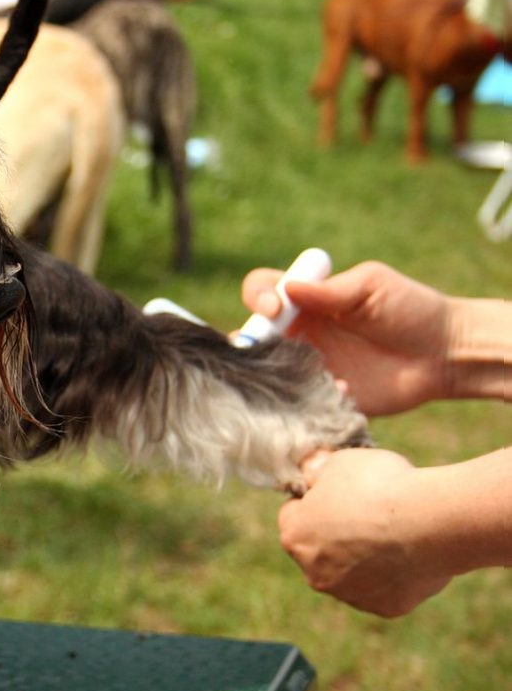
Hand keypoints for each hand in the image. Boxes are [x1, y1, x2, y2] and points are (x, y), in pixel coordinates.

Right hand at [241, 261, 452, 415]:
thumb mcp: (372, 286)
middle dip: (249, 342)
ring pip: (264, 374)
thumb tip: (287, 289)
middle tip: (273, 348)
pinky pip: (296, 404)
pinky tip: (344, 390)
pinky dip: (310, 398)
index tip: (275, 307)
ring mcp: (304, 370)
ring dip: (277, 373)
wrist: (442, 354)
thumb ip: (331, 290)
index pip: (261, 291)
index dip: (258, 297)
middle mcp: (296, 335)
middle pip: (249, 336)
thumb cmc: (410, 308)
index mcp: (303, 301)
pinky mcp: (319, 400)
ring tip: (314, 371)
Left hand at [278, 449, 452, 616]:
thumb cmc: (380, 486)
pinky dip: (396, 575)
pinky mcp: (386, 607)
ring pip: (353, 574)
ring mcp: (350, 594)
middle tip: (370, 513)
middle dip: (339, 534)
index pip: (295, 517)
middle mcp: (315, 573)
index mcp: (295, 536)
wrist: (430, 520)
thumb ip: (319, 470)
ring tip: (396, 533)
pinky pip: (387, 589)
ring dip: (366, 558)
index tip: (339, 493)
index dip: (316, 502)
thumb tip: (311, 472)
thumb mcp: (340, 462)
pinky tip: (412, 554)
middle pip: (321, 551)